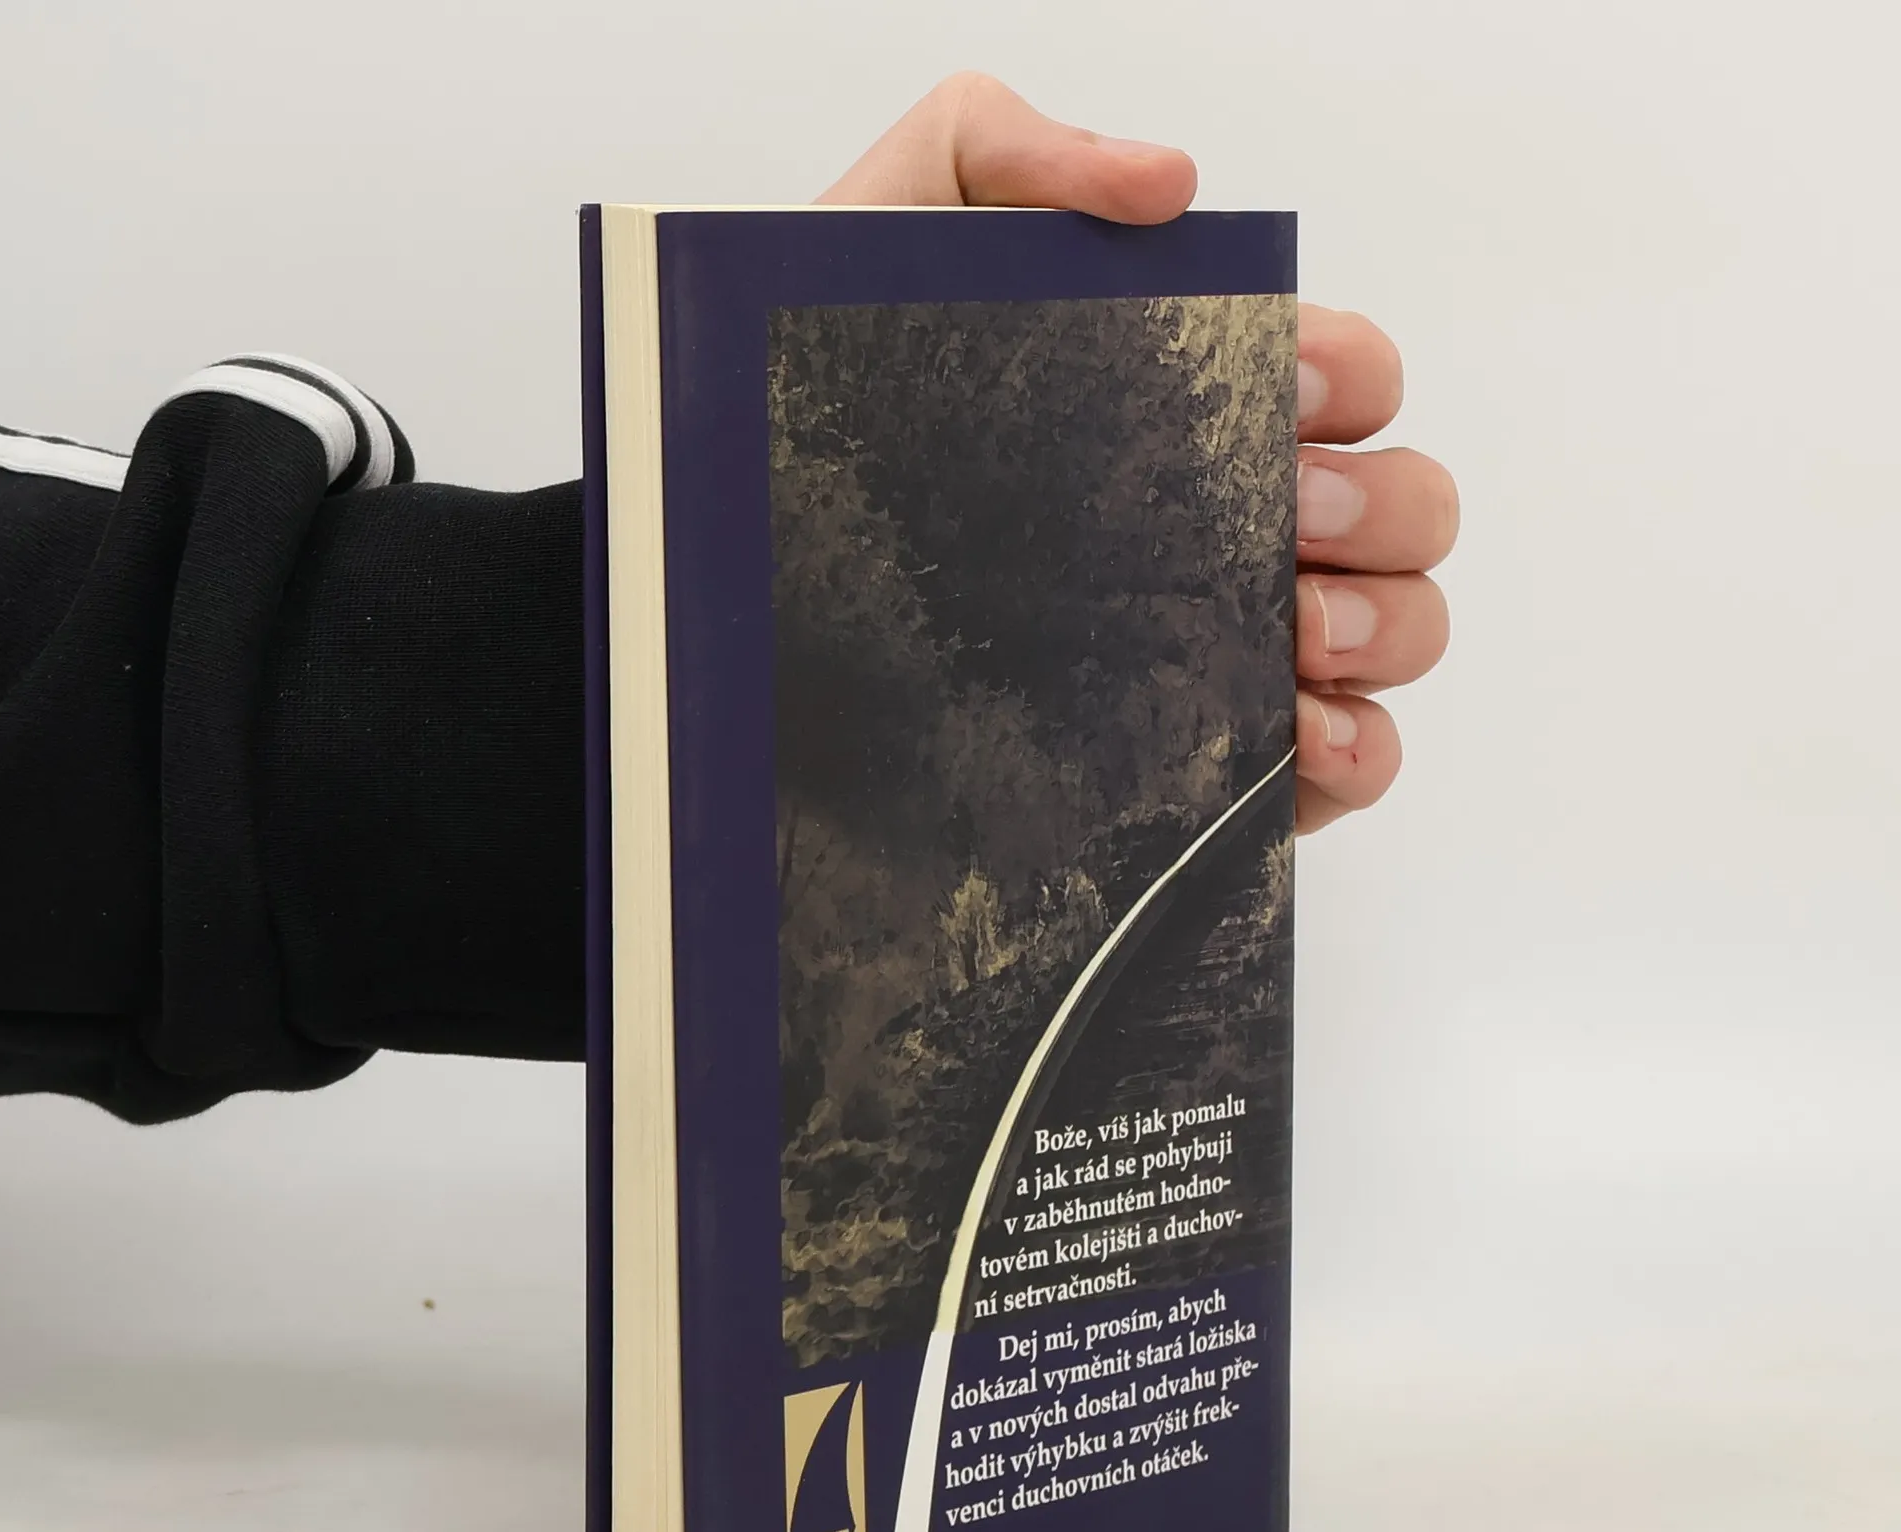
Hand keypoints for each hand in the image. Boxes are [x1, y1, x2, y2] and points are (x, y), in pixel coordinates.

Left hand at [820, 73, 1457, 834]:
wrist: (736, 597)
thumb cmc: (813, 434)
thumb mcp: (879, 251)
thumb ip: (1004, 155)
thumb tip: (1166, 182)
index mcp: (1196, 410)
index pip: (1349, 379)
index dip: (1346, 373)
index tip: (1278, 384)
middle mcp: (1237, 527)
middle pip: (1407, 506)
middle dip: (1378, 504)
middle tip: (1287, 518)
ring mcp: (1238, 651)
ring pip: (1403, 630)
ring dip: (1382, 624)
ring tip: (1290, 631)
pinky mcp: (1218, 766)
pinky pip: (1352, 765)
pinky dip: (1357, 749)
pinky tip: (1291, 732)